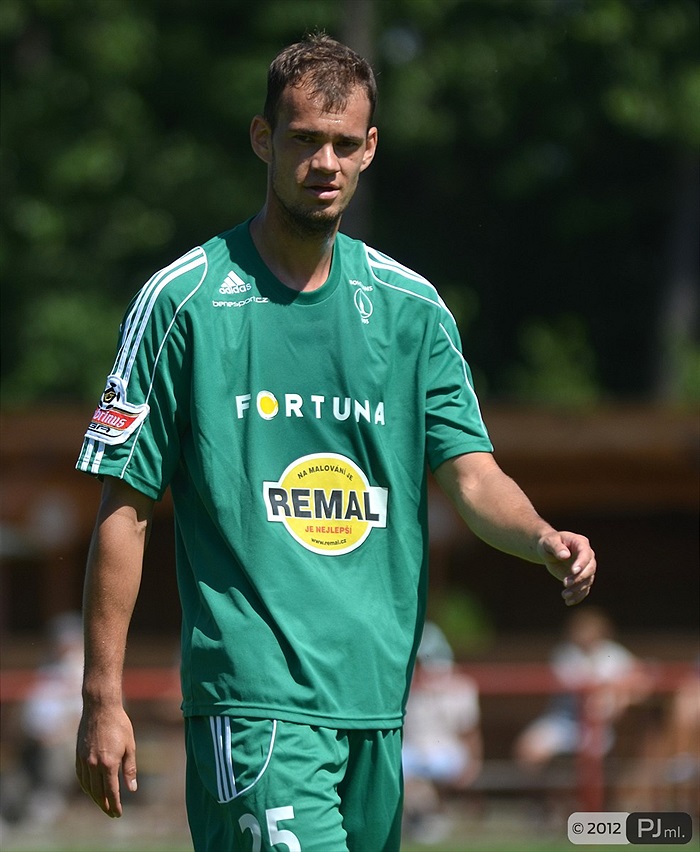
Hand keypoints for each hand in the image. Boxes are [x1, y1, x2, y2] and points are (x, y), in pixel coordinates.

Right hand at [75, 703, 137, 817]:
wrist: (100, 708)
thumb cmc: (119, 725)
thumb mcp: (130, 746)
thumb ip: (129, 769)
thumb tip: (131, 789)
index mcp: (108, 764)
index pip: (111, 792)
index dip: (115, 805)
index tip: (118, 814)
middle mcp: (94, 765)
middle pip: (98, 793)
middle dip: (105, 806)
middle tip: (111, 813)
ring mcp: (84, 761)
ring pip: (88, 787)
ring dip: (94, 798)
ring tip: (102, 804)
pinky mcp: (78, 755)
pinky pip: (81, 777)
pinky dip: (86, 787)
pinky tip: (91, 789)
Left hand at [538, 530, 595, 605]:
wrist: (548, 551)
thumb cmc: (548, 543)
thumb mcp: (549, 542)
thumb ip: (556, 547)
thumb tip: (565, 555)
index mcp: (581, 543)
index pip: (586, 554)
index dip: (582, 563)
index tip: (573, 571)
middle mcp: (587, 556)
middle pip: (590, 569)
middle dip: (579, 578)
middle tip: (565, 583)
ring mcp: (586, 568)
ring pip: (588, 581)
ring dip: (577, 589)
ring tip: (565, 595)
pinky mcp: (581, 579)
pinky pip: (584, 589)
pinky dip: (578, 597)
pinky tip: (568, 602)